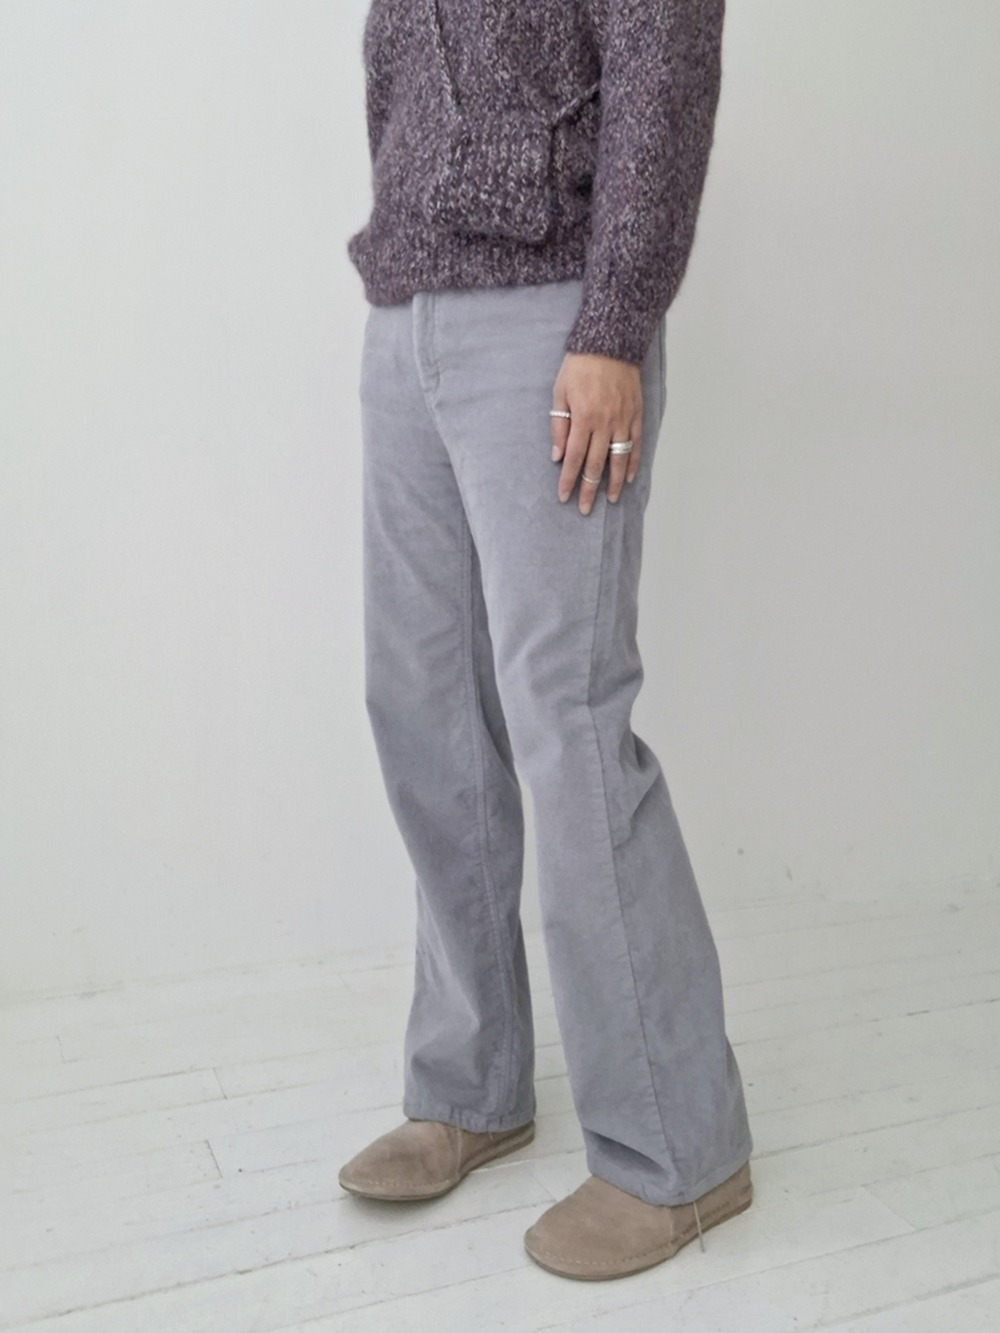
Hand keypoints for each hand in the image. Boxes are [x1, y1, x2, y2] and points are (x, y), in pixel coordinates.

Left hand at [550, 352, 642, 514]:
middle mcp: (605, 423)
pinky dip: (633, 463)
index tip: (564, 497)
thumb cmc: (580, 366)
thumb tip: (557, 456)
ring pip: (619, 460)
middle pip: (596, 465)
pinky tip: (629, 477)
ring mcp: (623, 420)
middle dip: (589, 489)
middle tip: (585, 509)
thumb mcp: (560, 393)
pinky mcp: (636, 415)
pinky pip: (636, 445)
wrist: (610, 343)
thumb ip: (559, 426)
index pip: (574, 458)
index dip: (569, 480)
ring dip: (615, 483)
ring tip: (611, 500)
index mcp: (583, 418)